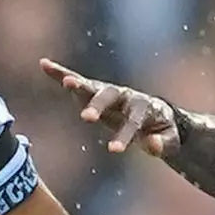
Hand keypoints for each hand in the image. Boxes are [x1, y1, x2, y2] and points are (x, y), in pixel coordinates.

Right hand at [41, 60, 180, 159]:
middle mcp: (125, 95)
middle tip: (86, 118)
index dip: (124, 135)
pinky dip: (60, 73)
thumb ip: (162, 144)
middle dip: (98, 106)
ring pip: (92, 86)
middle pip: (110, 97)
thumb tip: (151, 144)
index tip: (114, 150)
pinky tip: (44, 64)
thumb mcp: (169, 141)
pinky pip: (78, 82)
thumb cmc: (162, 131)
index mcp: (145, 107)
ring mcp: (109, 92)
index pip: (133, 121)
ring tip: (67, 82)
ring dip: (80, 85)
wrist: (156, 116)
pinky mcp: (95, 92)